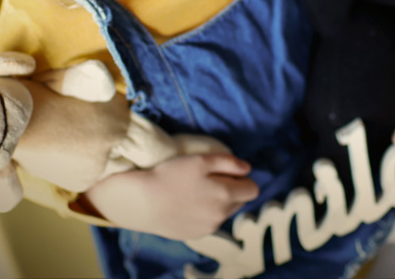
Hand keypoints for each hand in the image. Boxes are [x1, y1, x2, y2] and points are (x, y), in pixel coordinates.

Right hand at [83, 153, 258, 239]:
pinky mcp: (195, 235)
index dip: (242, 178)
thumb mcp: (201, 160)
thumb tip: (247, 168)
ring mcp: (208, 228)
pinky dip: (204, 213)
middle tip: (210, 180)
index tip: (228, 172)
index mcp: (225, 195)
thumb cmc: (170, 175)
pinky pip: (208, 222)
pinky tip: (187, 204)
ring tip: (196, 191)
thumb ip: (229, 162)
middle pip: (240, 202)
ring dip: (218, 202)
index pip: (252, 189)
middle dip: (231, 190)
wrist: (142, 201)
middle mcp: (220, 216)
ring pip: (224, 213)